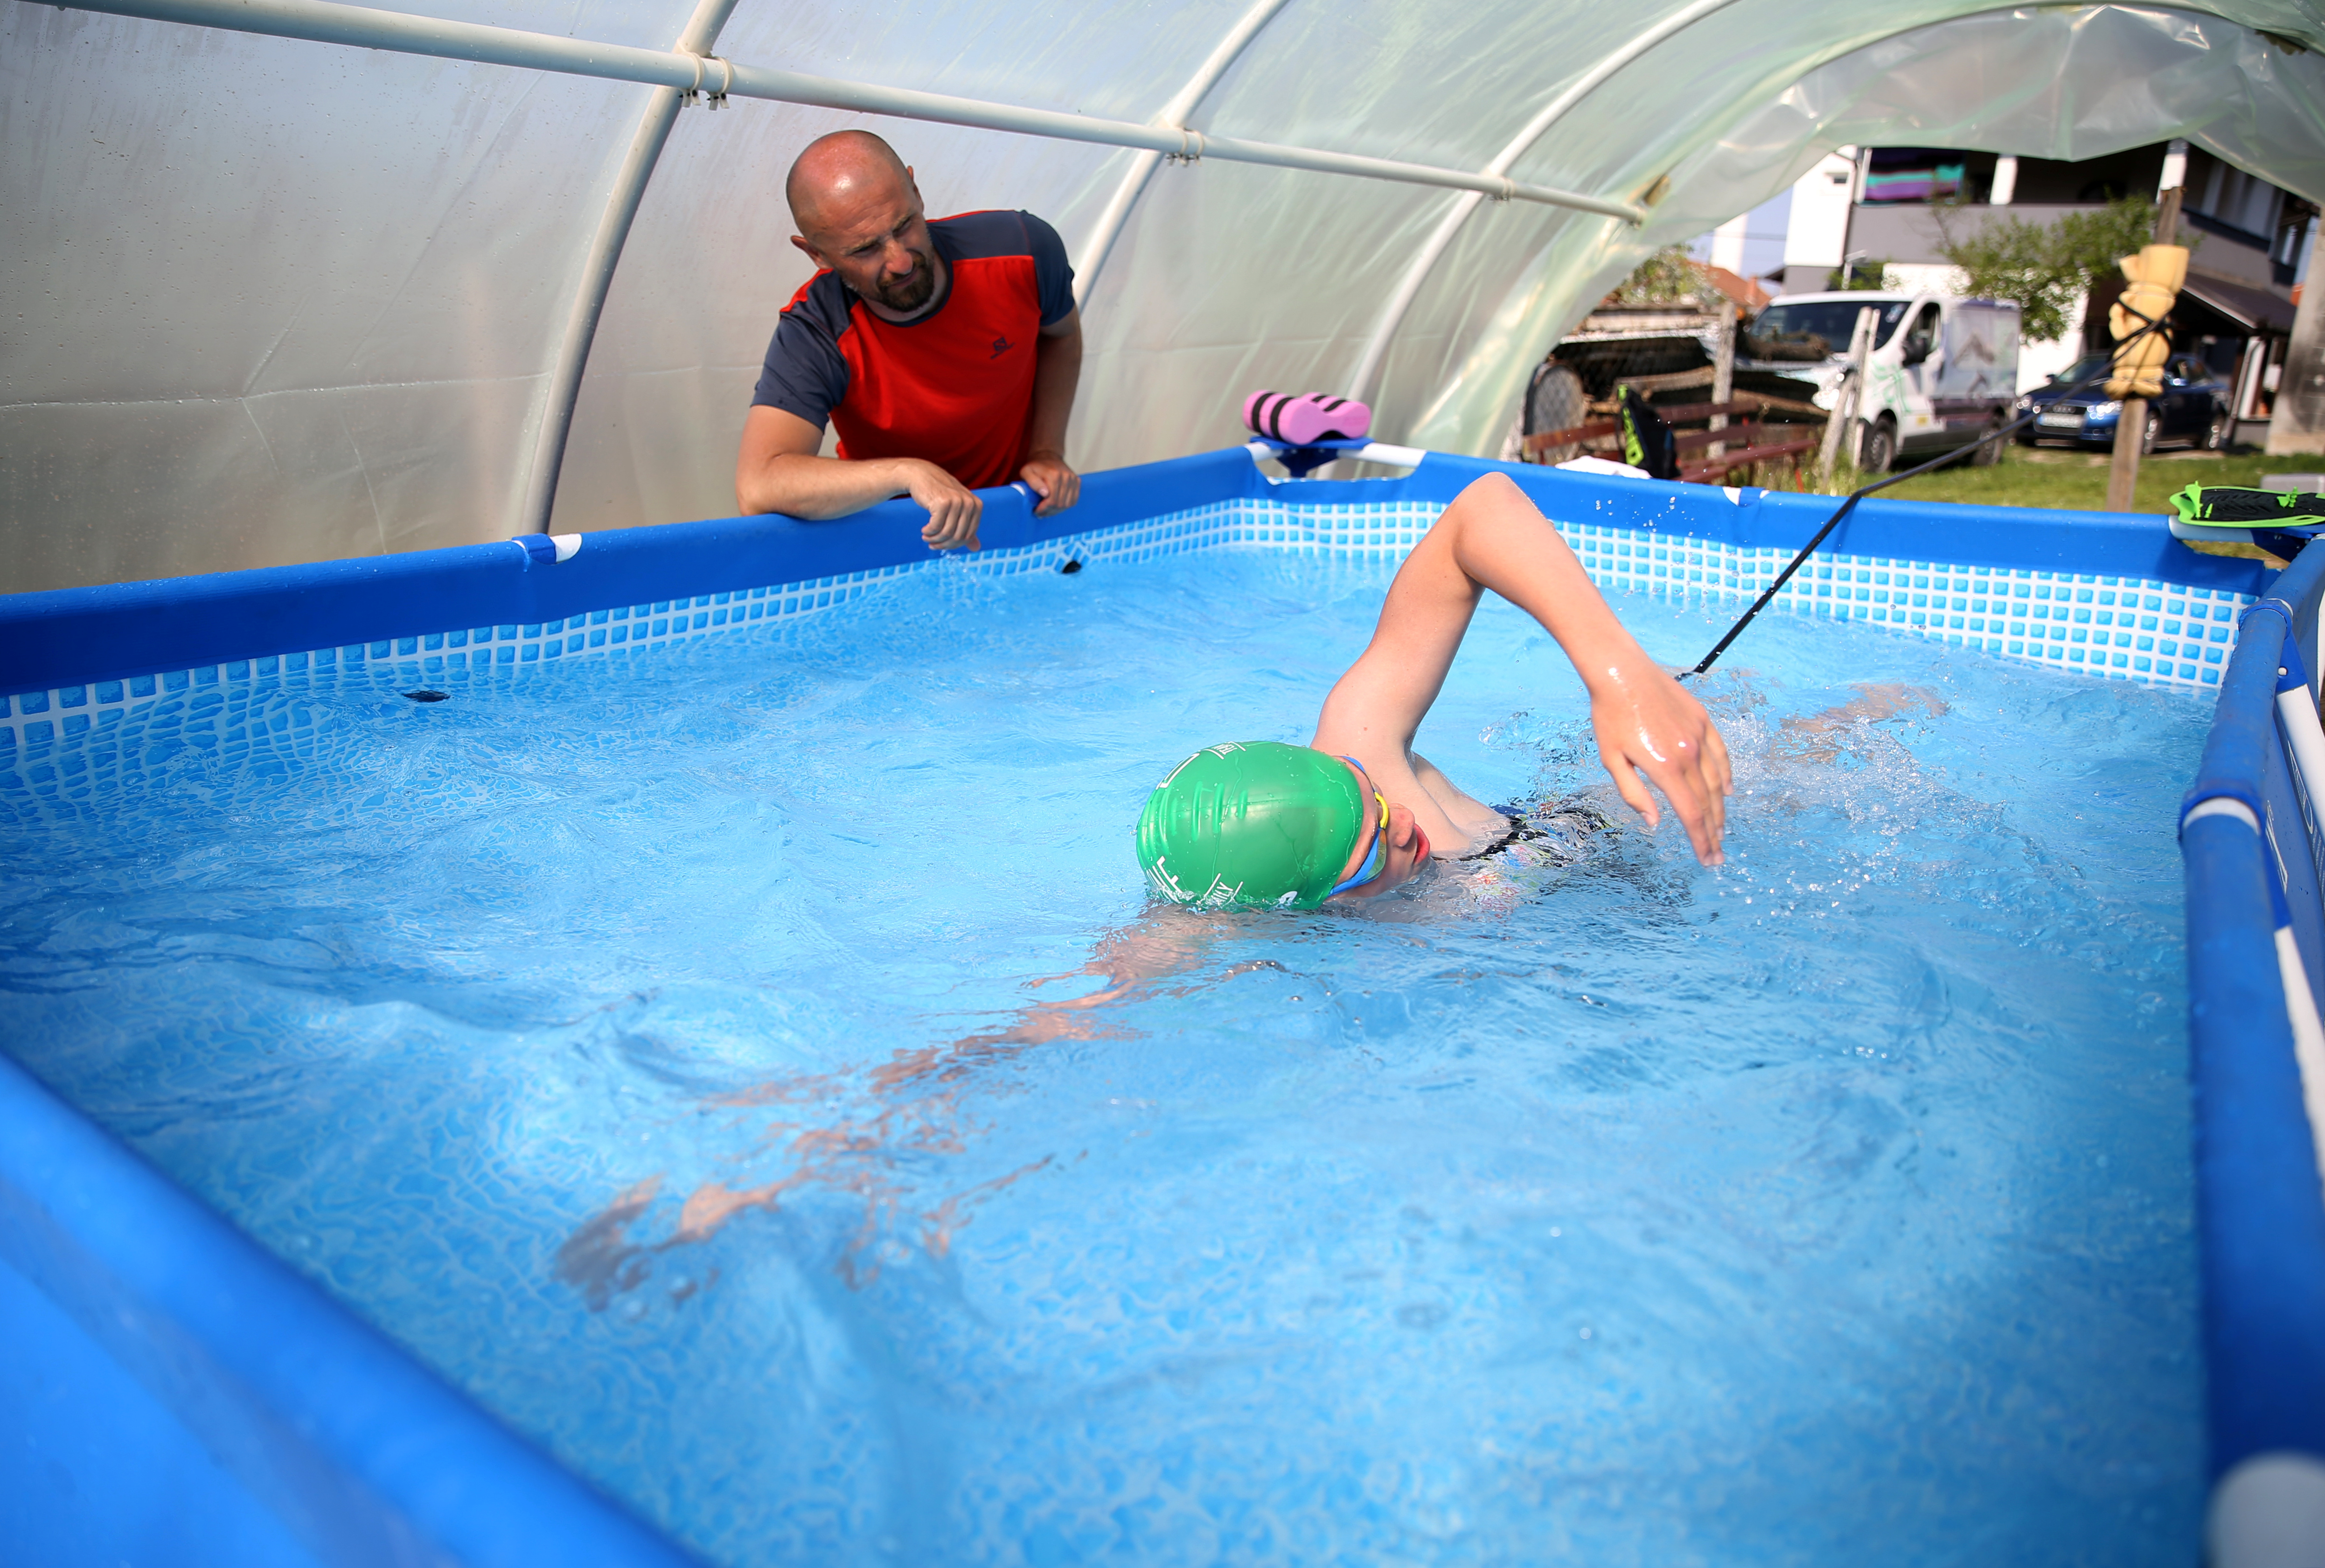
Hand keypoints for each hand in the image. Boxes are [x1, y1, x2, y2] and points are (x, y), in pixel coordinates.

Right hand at [898, 459, 980, 549]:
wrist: (921, 475)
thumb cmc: (939, 493)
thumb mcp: (956, 509)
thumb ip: (967, 527)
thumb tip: (976, 549)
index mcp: (976, 505)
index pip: (969, 535)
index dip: (955, 545)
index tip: (943, 545)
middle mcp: (969, 503)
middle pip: (958, 536)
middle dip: (944, 544)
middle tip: (932, 545)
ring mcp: (957, 502)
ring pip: (947, 533)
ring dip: (934, 539)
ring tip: (926, 537)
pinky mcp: (943, 503)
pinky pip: (936, 527)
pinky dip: (928, 532)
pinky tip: (924, 530)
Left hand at [1019, 450, 1079, 515]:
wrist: (1047, 455)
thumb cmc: (1035, 466)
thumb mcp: (1026, 472)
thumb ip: (1033, 482)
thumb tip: (1045, 494)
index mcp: (1054, 475)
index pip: (1052, 500)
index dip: (1043, 509)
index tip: (1036, 511)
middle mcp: (1066, 477)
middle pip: (1060, 504)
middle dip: (1049, 511)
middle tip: (1041, 513)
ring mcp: (1073, 479)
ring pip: (1068, 504)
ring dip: (1057, 510)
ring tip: (1048, 510)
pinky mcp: (1077, 481)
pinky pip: (1074, 500)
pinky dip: (1066, 506)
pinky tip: (1057, 506)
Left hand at [1587, 660, 1731, 864]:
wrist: (1621, 672)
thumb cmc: (1610, 716)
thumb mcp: (1612, 759)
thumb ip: (1634, 793)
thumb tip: (1656, 823)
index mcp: (1665, 768)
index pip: (1691, 814)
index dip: (1701, 840)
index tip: (1708, 859)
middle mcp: (1688, 753)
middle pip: (1707, 802)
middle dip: (1713, 832)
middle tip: (1717, 854)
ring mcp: (1698, 735)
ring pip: (1717, 781)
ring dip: (1721, 809)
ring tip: (1720, 830)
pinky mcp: (1702, 719)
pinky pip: (1721, 754)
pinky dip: (1726, 775)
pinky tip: (1727, 791)